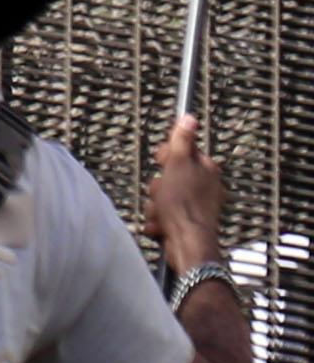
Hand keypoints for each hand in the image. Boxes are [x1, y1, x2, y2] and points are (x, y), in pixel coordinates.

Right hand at [144, 112, 228, 268]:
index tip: (162, 162)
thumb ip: (182, 140)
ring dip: (156, 207)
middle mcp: (204, 188)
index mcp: (206, 170)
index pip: (181, 152)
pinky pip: (164, 217)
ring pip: (163, 199)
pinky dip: (159, 222)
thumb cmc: (184, 205)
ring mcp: (195, 208)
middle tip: (161, 193)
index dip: (166, 157)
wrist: (187, 244)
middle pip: (169, 177)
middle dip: (158, 187)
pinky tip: (161, 226)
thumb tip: (189, 118)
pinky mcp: (186, 226)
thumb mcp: (178, 164)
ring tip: (161, 214)